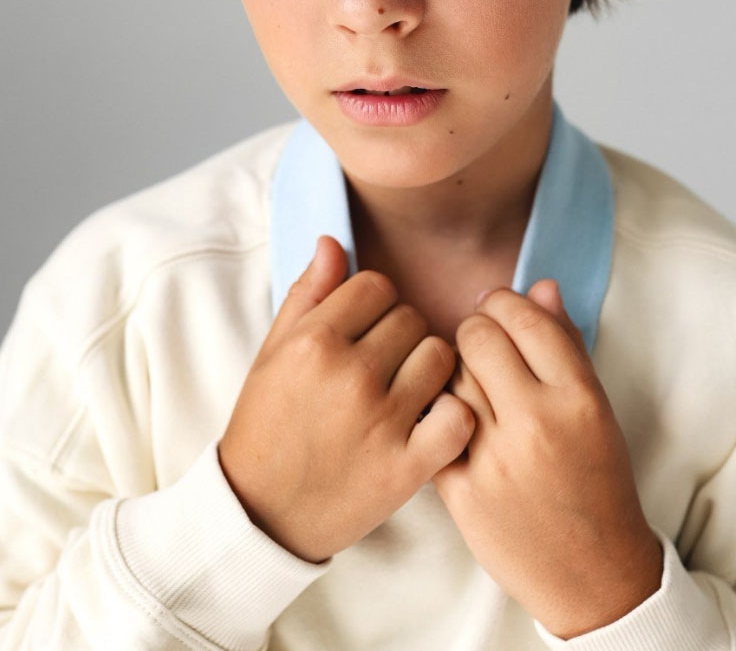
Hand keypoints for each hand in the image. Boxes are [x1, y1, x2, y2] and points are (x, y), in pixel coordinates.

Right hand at [218, 235, 474, 563]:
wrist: (260, 512)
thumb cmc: (267, 424)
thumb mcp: (273, 353)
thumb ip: (307, 293)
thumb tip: (333, 240)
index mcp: (314, 340)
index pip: (378, 285)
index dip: (375, 305)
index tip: (366, 330)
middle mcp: (350, 374)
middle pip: (412, 317)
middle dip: (402, 335)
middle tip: (384, 365)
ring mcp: (381, 421)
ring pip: (441, 357)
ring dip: (430, 370)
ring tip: (408, 390)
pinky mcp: (406, 466)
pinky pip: (459, 415)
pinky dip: (454, 416)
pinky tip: (432, 421)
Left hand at [430, 281, 662, 638]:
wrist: (592, 574)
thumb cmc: (596, 480)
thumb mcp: (596, 409)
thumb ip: (566, 344)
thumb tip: (539, 286)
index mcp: (578, 399)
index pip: (525, 318)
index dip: (504, 303)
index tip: (499, 309)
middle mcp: (537, 424)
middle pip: (477, 336)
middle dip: (473, 330)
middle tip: (479, 345)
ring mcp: (496, 460)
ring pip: (449, 374)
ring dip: (454, 369)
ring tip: (471, 383)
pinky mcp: (461, 491)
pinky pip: (431, 422)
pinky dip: (436, 412)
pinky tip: (450, 414)